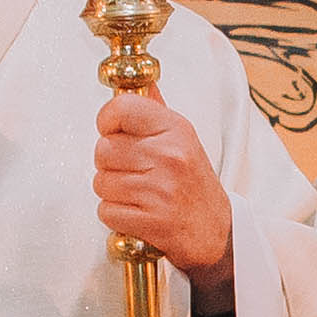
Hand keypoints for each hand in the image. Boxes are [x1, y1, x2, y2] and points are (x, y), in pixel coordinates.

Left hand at [91, 88, 232, 288]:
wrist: (216, 233)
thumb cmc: (194, 185)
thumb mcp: (184, 140)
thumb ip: (157, 113)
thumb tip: (142, 84)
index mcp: (176, 130)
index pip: (122, 109)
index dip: (107, 121)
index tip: (112, 131)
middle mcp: (169, 156)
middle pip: (103, 149)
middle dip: (110, 163)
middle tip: (133, 172)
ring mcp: (160, 189)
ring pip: (101, 182)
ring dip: (112, 191)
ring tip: (137, 194)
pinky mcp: (151, 220)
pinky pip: (106, 211)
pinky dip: (116, 215)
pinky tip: (137, 212)